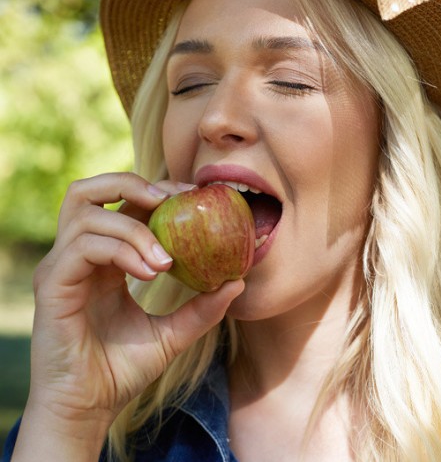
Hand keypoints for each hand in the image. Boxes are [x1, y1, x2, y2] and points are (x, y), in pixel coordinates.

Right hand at [12, 173, 242, 460]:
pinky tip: (149, 272)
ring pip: (88, 213)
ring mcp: (61, 267)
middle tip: (173, 202)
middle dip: (134, 184)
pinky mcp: (52, 284)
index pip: (121, 204)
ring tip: (166, 260)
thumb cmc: (123, 369)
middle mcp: (78, 256)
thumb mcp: (174, 333)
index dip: (155, 190)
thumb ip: (202, 308)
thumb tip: (239, 281)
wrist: (91, 407)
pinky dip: (121, 250)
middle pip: (89, 190)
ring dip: (135, 228)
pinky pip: (84, 246)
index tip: (193, 196)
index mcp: (103, 260)